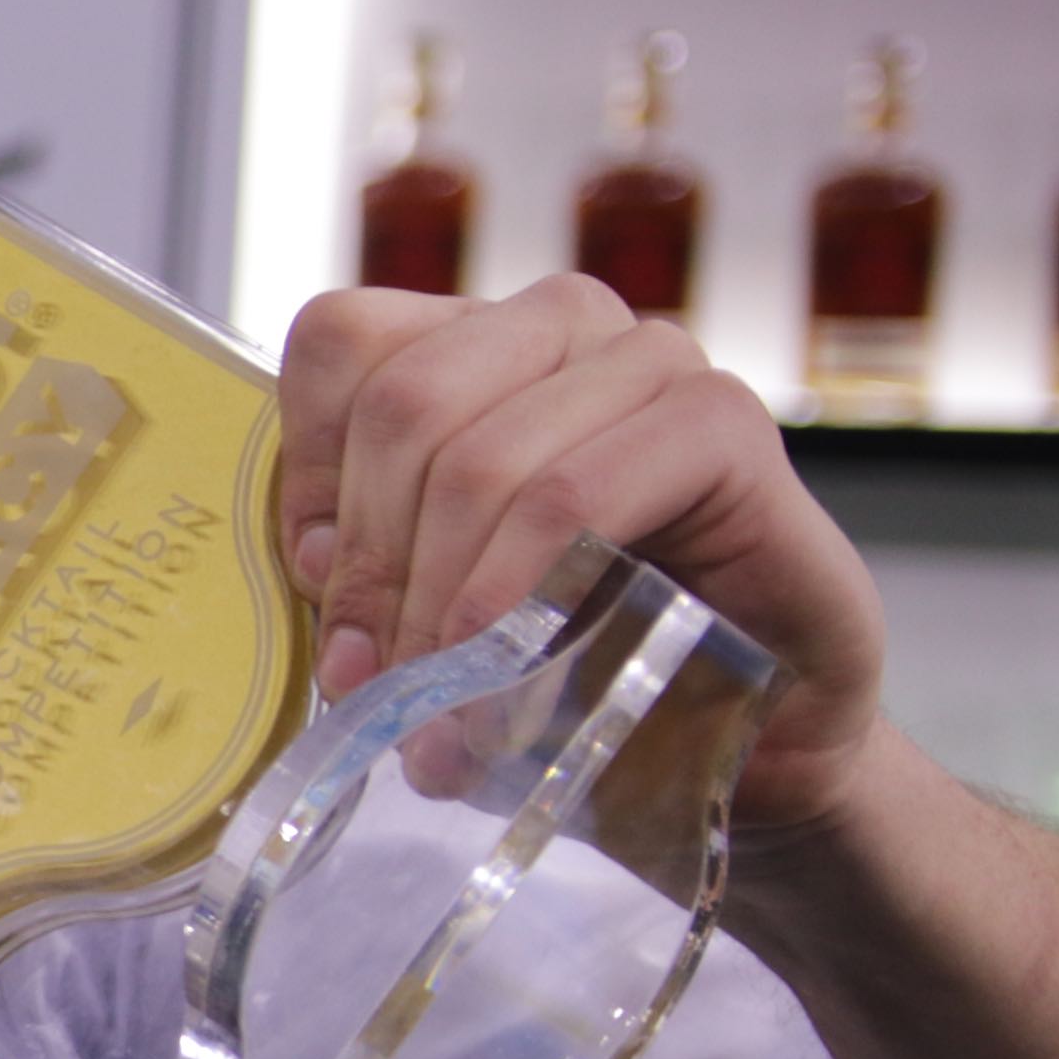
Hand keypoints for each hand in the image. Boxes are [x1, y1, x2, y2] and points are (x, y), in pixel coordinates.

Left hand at [274, 279, 888, 832]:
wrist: (750, 731)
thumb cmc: (583, 657)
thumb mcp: (434, 604)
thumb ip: (366, 571)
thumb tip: (314, 578)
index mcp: (474, 342)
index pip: (343, 340)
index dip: (308, 468)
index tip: (312, 579)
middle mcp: (561, 327)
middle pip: (400, 403)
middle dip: (372, 562)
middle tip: (372, 681)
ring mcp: (650, 361)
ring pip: (477, 456)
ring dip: (438, 602)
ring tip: (436, 714)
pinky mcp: (721, 421)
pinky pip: (569, 494)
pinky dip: (514, 591)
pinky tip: (503, 666)